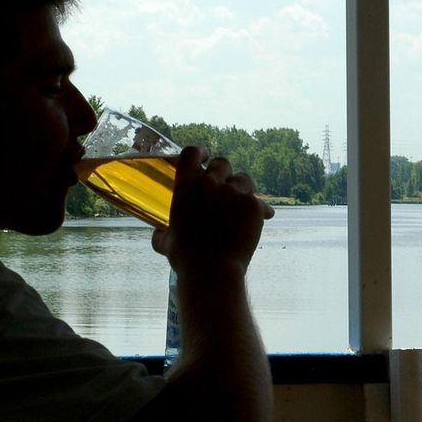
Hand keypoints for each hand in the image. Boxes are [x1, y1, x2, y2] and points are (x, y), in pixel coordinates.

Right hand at [151, 148, 274, 272]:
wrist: (211, 269)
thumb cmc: (184, 257)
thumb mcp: (165, 242)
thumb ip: (162, 232)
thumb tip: (158, 233)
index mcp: (186, 185)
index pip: (192, 153)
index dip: (200, 152)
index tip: (204, 156)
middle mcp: (210, 183)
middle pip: (222, 164)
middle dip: (224, 172)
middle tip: (224, 186)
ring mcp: (233, 193)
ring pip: (243, 179)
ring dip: (241, 188)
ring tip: (241, 204)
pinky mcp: (253, 205)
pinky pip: (259, 201)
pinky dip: (260, 209)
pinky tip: (263, 217)